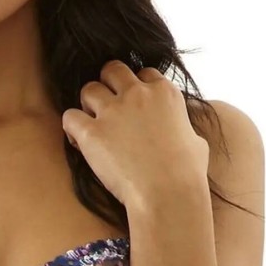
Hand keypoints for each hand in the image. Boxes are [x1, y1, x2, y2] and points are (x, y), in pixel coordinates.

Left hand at [61, 59, 209, 208]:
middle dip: (108, 84)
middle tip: (108, 106)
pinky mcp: (92, 132)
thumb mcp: (195, 140)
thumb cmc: (187, 175)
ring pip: (88, 89)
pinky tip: (80, 141)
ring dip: (88, 105)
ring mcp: (113, 111)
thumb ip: (181, 126)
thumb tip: (182, 132)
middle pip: (112, 70)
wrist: (168, 195)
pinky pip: (70, 116)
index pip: (144, 73)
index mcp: (165, 94)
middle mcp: (137, 95)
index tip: (134, 104)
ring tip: (93, 124)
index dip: (136, 87)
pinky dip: (72, 127)